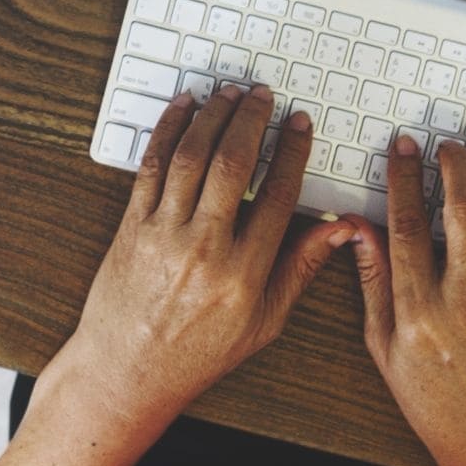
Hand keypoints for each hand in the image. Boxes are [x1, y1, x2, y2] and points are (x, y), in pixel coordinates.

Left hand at [38, 84, 341, 432]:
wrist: (128, 371)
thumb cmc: (196, 353)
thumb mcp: (263, 323)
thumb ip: (300, 269)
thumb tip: (338, 231)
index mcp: (243, 275)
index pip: (276, 196)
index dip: (291, 151)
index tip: (298, 125)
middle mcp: (203, 250)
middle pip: (232, 165)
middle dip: (251, 121)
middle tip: (262, 97)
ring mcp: (162, 236)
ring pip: (191, 158)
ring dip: (212, 117)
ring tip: (229, 95)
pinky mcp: (130, 227)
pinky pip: (151, 167)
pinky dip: (168, 131)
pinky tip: (183, 110)